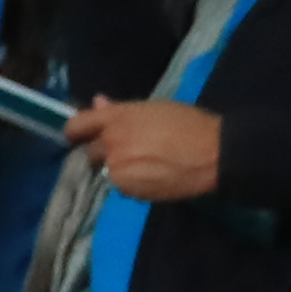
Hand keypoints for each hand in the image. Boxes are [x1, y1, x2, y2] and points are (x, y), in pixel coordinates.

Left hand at [67, 96, 226, 203]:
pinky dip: (131, 182)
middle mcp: (111, 143)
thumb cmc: (189, 124)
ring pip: (106, 170)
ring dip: (118, 167)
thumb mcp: (154, 109)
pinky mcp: (127, 189)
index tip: (80, 136)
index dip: (76, 132)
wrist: (214, 153)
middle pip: (90, 151)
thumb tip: (97, 102)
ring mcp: (117, 168)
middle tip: (128, 150)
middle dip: (103, 152)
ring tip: (146, 163)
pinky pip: (120, 185)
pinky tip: (153, 175)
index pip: (76, 126)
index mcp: (117, 118)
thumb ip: (120, 110)